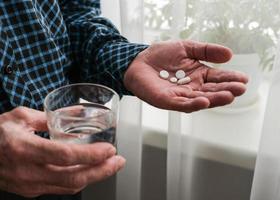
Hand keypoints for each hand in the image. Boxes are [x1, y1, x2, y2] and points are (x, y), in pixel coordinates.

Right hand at [0, 107, 124, 196]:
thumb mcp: (20, 117)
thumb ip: (50, 116)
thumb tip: (77, 113)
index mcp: (25, 148)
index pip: (66, 156)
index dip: (91, 155)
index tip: (109, 149)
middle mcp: (28, 171)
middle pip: (73, 177)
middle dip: (102, 170)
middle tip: (118, 161)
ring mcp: (30, 185)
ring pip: (70, 187)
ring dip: (94, 176)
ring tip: (110, 166)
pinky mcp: (31, 190)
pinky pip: (61, 188)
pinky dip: (80, 180)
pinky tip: (91, 171)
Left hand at [124, 40, 248, 111]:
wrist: (138, 61)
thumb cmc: (161, 55)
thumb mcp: (187, 48)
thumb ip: (206, 50)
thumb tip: (230, 54)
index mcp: (198, 76)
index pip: (217, 79)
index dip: (230, 79)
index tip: (244, 79)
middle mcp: (192, 88)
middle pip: (211, 91)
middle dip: (226, 90)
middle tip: (241, 89)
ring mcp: (179, 96)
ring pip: (200, 100)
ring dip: (214, 99)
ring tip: (229, 96)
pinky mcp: (166, 101)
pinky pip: (181, 104)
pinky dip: (193, 103)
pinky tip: (204, 101)